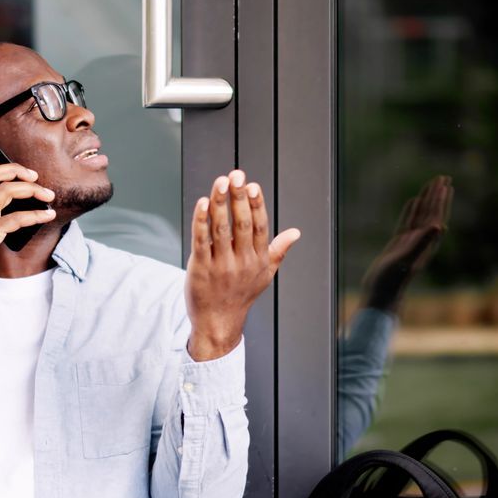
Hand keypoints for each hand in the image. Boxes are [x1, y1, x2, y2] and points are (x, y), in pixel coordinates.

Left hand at [186, 168, 300, 360]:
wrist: (218, 322)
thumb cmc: (241, 294)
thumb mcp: (265, 274)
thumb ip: (278, 250)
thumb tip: (296, 232)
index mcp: (258, 259)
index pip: (259, 227)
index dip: (256, 205)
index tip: (252, 185)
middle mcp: (242, 261)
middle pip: (241, 224)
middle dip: (239, 198)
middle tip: (236, 175)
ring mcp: (221, 265)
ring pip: (221, 229)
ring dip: (219, 203)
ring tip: (220, 182)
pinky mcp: (200, 268)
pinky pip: (201, 241)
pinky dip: (201, 221)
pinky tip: (202, 204)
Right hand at [361, 175, 451, 312]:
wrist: (382, 295)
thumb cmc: (393, 280)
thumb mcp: (407, 259)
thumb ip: (422, 242)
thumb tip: (438, 226)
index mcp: (426, 243)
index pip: (435, 215)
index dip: (440, 199)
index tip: (445, 183)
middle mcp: (422, 241)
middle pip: (432, 212)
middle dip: (438, 195)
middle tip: (444, 177)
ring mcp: (411, 242)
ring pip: (421, 215)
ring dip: (427, 199)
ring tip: (432, 185)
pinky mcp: (399, 244)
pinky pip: (408, 222)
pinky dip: (411, 210)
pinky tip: (413, 201)